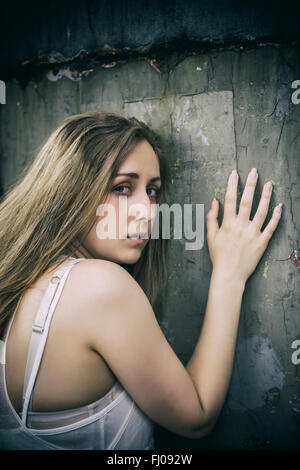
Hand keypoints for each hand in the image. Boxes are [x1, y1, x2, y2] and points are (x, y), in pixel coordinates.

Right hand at [206, 168, 282, 284]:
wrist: (229, 275)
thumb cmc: (219, 256)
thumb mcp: (211, 236)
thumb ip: (212, 218)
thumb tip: (214, 201)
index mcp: (228, 224)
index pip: (230, 200)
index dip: (232, 185)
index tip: (235, 174)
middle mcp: (241, 227)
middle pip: (246, 202)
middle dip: (250, 185)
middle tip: (254, 172)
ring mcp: (252, 234)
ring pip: (261, 212)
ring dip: (266, 196)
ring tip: (269, 184)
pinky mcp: (262, 243)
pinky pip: (271, 228)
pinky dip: (276, 217)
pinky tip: (279, 206)